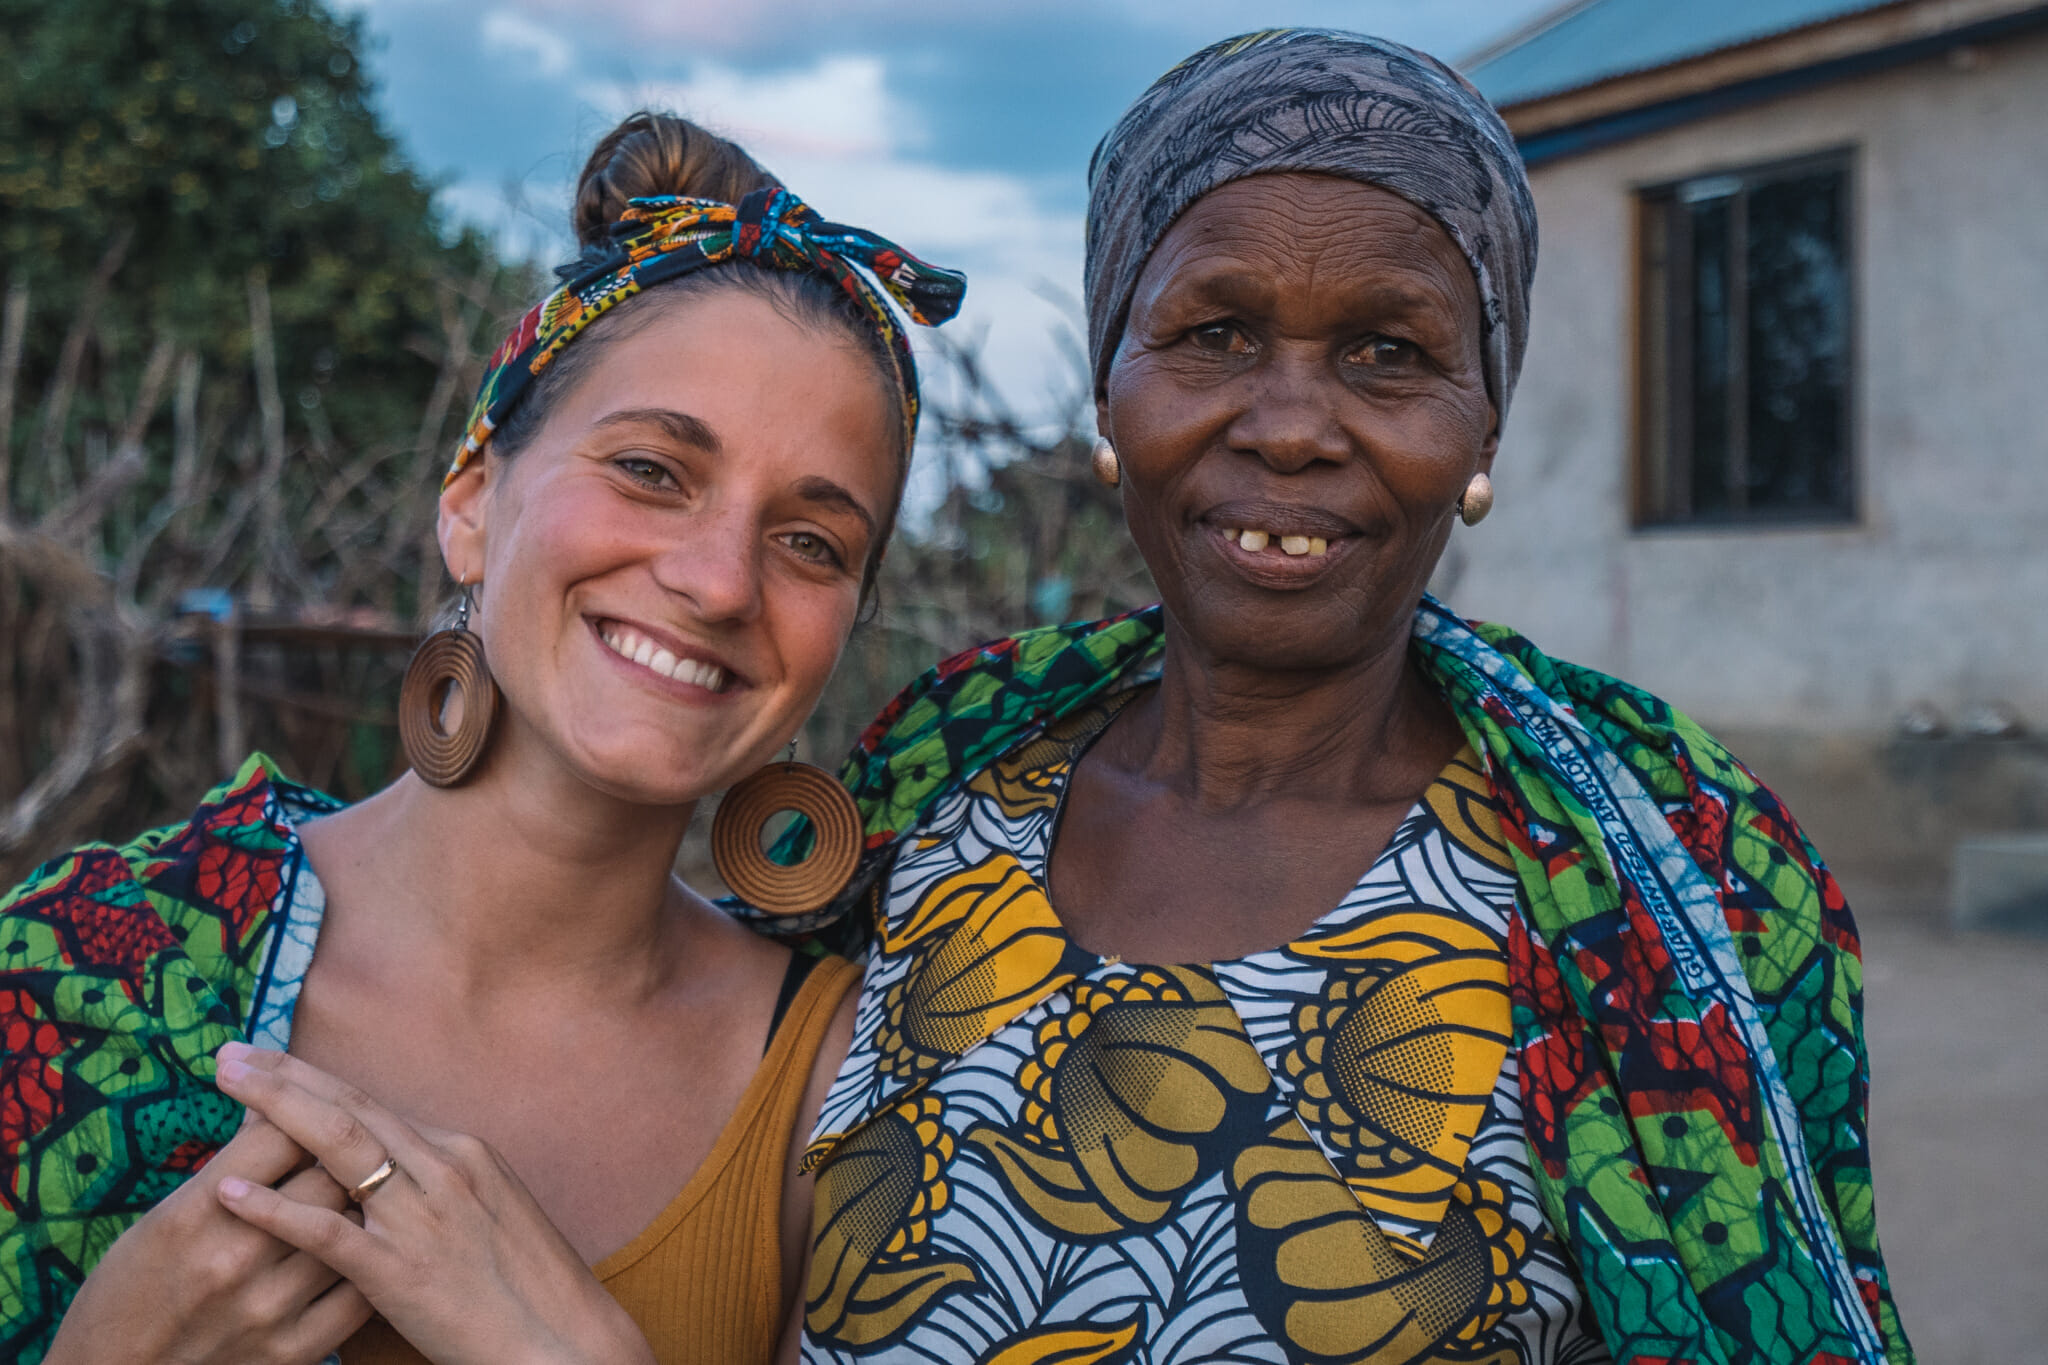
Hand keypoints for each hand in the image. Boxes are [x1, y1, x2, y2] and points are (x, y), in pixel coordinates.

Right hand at [45, 1106, 370, 1364]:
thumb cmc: (134, 1288)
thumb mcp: (163, 1216)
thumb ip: (226, 1166)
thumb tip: (274, 1109)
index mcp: (195, 1215)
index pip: (281, 1134)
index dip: (299, 1114)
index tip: (302, 1116)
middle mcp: (234, 1258)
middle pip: (328, 1177)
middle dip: (335, 1159)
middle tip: (335, 1157)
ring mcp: (267, 1308)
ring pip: (352, 1230)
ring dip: (355, 1210)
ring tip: (349, 1202)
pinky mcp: (292, 1351)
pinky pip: (358, 1295)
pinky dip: (361, 1267)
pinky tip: (353, 1254)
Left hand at [212, 1042, 656, 1364]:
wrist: (564, 1341)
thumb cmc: (530, 1288)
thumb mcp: (493, 1213)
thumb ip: (442, 1186)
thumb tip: (394, 1173)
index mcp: (463, 1153)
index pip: (375, 1105)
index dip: (317, 1081)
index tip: (271, 1063)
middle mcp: (443, 1169)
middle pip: (351, 1107)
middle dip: (286, 1076)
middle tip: (231, 1053)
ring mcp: (422, 1216)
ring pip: (338, 1145)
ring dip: (275, 1109)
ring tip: (227, 1084)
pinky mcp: (401, 1270)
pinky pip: (327, 1230)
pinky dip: (274, 1208)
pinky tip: (229, 1191)